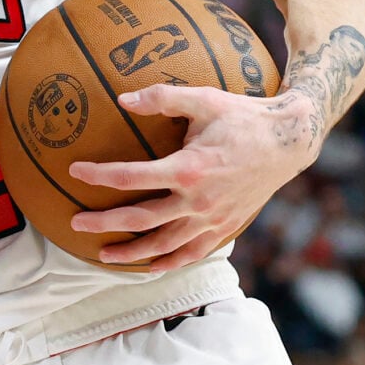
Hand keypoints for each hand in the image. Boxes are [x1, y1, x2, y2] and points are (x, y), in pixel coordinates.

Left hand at [67, 84, 319, 268]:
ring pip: (165, 244)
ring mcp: (213, 218)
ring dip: (132, 252)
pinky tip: (151, 266)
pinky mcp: (225, 226)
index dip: (99, 175)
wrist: (289, 141)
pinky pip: (193, 253)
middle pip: (140, 218)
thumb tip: (121, 99)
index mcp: (189, 168)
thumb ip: (162, 98)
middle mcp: (199, 200)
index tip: (75, 171)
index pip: (132, 176)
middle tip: (75, 224)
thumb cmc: (243, 117)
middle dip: (104, 222)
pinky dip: (170, 263)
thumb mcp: (204, 99)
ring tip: (103, 255)